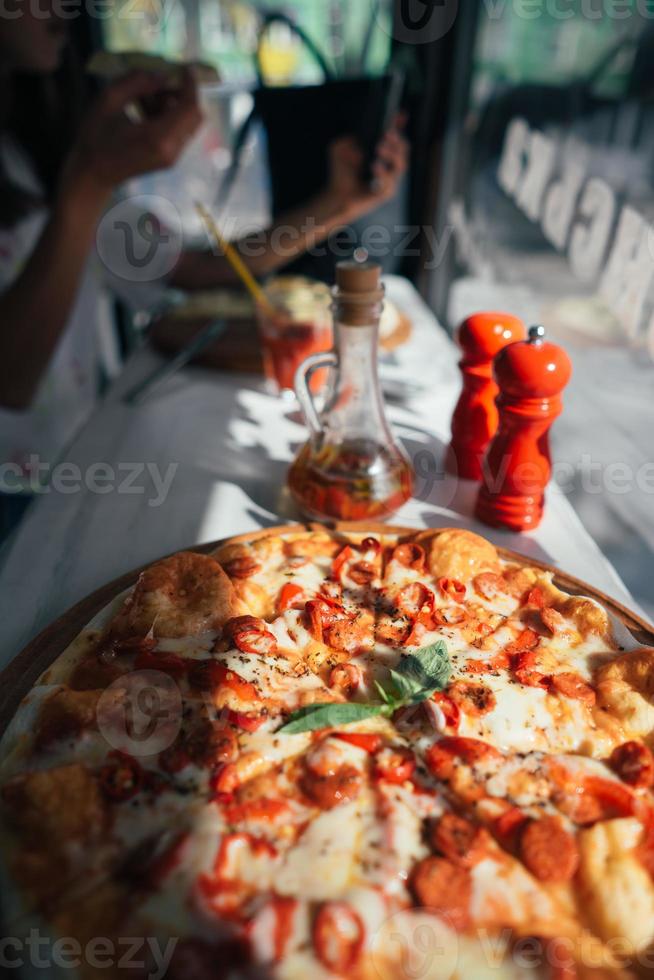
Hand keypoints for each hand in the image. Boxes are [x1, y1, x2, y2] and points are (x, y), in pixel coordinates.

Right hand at [61, 69, 202, 204]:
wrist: (93, 174)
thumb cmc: (95, 137)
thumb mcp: (108, 100)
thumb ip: (136, 82)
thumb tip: (162, 74)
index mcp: (157, 138)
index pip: (189, 108)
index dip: (191, 85)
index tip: (185, 67)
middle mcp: (170, 150)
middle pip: (193, 115)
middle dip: (180, 94)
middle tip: (158, 81)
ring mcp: (171, 157)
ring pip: (185, 121)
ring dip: (170, 103)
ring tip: (141, 97)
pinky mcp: (168, 158)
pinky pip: (177, 130)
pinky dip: (165, 114)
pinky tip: (142, 109)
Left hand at [326, 117, 408, 222]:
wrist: (337, 195)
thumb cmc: (341, 172)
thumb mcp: (339, 149)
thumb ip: (347, 140)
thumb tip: (360, 146)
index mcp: (381, 151)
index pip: (394, 136)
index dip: (399, 124)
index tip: (401, 114)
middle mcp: (389, 163)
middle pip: (403, 149)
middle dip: (397, 140)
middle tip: (386, 134)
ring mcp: (389, 178)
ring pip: (401, 164)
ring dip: (392, 154)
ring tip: (379, 148)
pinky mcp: (386, 192)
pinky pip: (390, 183)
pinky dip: (383, 173)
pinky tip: (375, 166)